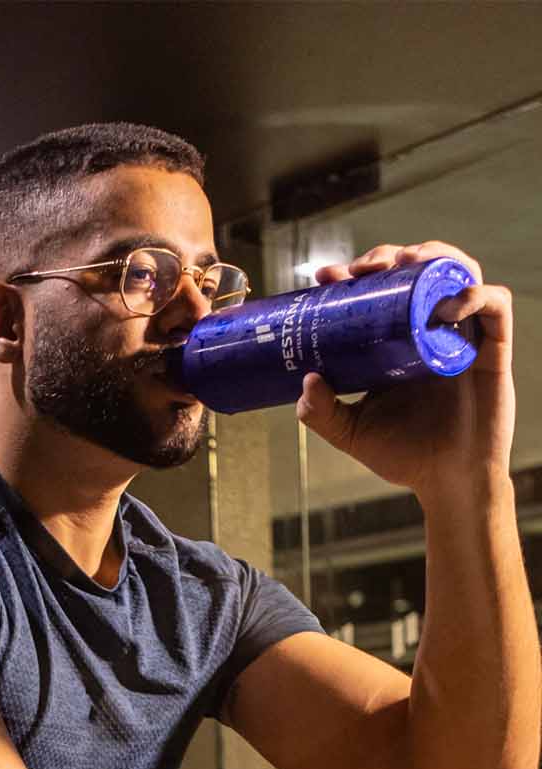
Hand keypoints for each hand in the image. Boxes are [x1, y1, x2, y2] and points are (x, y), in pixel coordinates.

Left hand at [295, 241, 514, 501]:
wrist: (448, 481)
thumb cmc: (405, 455)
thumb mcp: (352, 433)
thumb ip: (322, 413)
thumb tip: (305, 381)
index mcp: (398, 340)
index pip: (381, 290)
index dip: (356, 273)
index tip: (327, 276)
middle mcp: (431, 329)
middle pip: (418, 269)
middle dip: (390, 255)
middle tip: (363, 268)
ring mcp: (463, 334)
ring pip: (458, 272)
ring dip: (434, 257)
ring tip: (406, 262)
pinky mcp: (493, 347)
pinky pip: (495, 304)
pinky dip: (475, 294)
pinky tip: (448, 305)